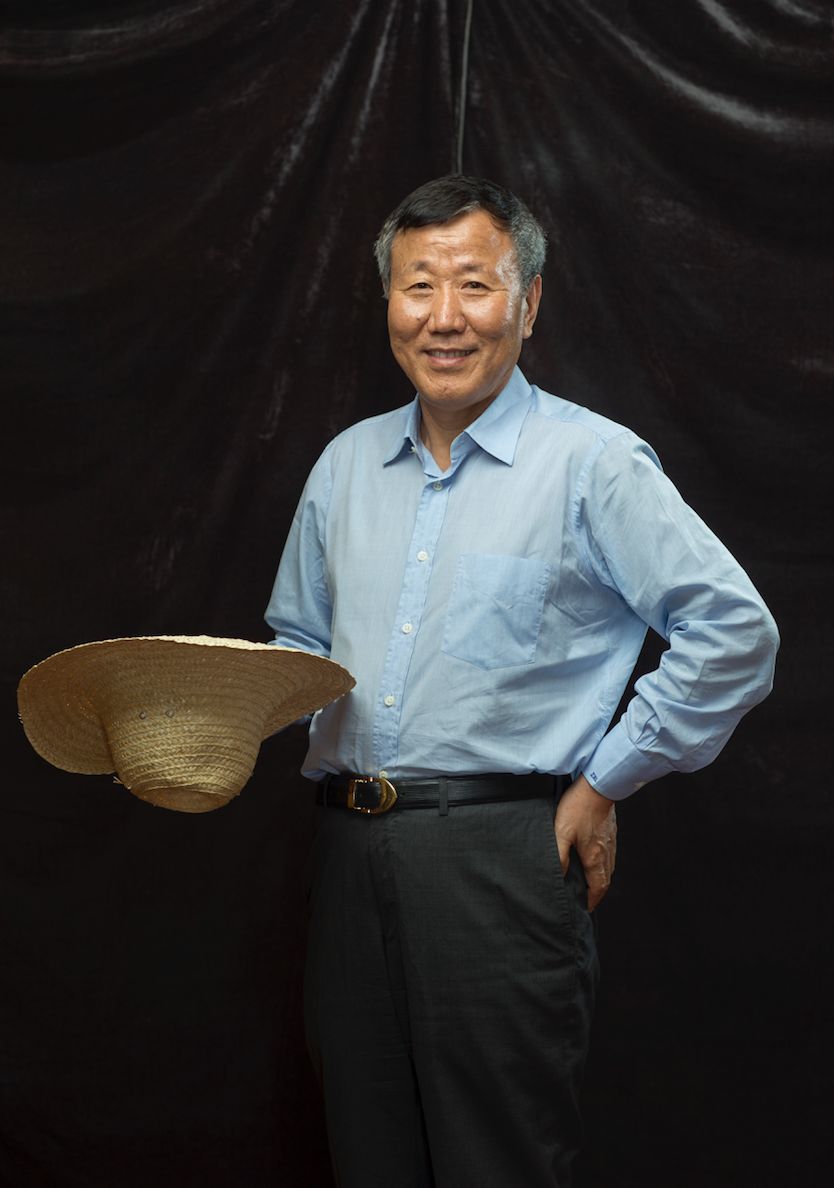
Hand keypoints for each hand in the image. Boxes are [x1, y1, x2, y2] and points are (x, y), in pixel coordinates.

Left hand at [553, 773, 616, 910]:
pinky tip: (594, 858)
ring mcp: (611, 842)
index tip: (585, 907)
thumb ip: (559, 856)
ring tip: (589, 883)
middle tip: (586, 898)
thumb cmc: (579, 807)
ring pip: (608, 868)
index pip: (597, 888)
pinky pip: (609, 855)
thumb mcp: (561, 832)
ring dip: (600, 879)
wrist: (598, 785)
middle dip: (596, 893)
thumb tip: (560, 875)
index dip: (592, 900)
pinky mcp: (611, 832)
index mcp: (595, 857)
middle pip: (605, 881)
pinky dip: (603, 864)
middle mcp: (606, 853)